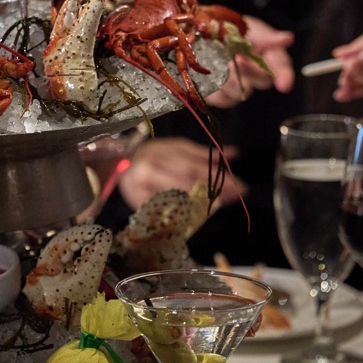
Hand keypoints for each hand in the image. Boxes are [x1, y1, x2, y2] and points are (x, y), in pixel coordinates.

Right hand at [117, 137, 247, 209]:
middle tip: (237, 195)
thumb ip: (204, 155)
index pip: (194, 167)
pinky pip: (167, 212)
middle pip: (188, 183)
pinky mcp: (139, 206)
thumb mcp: (177, 148)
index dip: (219, 177)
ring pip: (179, 199)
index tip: (241, 185)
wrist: (121, 165)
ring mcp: (141, 189)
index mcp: (159, 153)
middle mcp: (148, 170)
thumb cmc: (153, 155)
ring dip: (205, 203)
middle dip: (216, 191)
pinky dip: (187, 214)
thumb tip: (234, 154)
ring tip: (223, 203)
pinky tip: (202, 213)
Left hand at [207, 16, 293, 107]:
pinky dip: (216, 85)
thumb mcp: (246, 27)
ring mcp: (238, 84)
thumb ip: (265, 37)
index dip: (284, 76)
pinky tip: (210, 71)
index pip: (281, 66)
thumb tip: (288, 37)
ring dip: (231, 77)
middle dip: (251, 71)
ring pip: (241, 90)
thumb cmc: (228, 28)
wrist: (199, 33)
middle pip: (262, 80)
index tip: (284, 85)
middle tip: (239, 60)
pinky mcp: (220, 94)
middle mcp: (255, 72)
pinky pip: (222, 98)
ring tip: (220, 63)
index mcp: (267, 53)